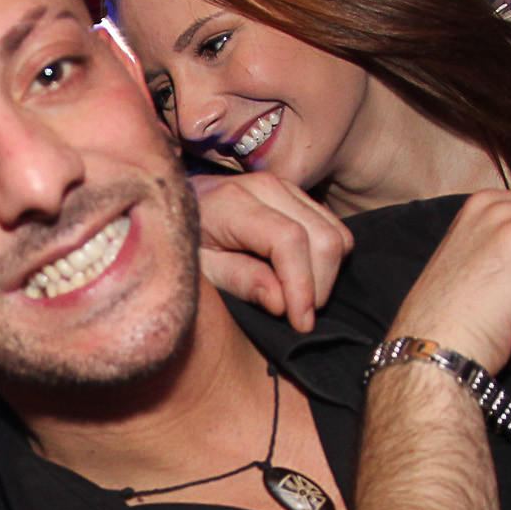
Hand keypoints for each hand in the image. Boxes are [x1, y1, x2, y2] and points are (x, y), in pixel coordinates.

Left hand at [192, 169, 352, 331]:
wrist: (174, 210)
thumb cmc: (184, 246)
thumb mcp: (201, 270)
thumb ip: (240, 281)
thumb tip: (283, 303)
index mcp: (232, 203)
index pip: (288, 240)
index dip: (301, 285)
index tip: (301, 322)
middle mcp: (265, 187)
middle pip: (322, 237)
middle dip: (320, 285)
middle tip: (300, 318)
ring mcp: (285, 187)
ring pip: (336, 232)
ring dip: (327, 275)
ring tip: (300, 302)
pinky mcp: (297, 194)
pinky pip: (333, 227)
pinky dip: (328, 259)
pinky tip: (303, 279)